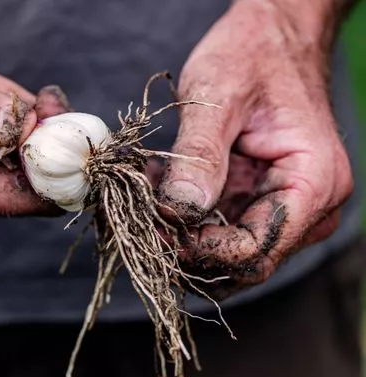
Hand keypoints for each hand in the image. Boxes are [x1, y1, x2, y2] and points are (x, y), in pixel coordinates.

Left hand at [156, 1, 353, 298]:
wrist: (270, 37)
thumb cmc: (254, 54)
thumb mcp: (220, 95)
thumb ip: (200, 154)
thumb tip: (179, 208)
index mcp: (313, 184)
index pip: (256, 250)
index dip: (201, 250)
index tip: (156, 230)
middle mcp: (306, 208)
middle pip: (242, 261)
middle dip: (187, 248)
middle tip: (140, 221)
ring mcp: (281, 207)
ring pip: (225, 252)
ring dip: (180, 236)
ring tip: (144, 201)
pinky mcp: (257, 200)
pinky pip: (218, 227)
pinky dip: (183, 219)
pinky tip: (157, 190)